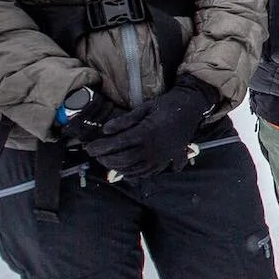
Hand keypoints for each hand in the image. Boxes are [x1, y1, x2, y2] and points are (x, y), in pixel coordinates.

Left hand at [80, 77, 218, 180]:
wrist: (191, 108)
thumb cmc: (167, 105)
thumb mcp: (144, 107)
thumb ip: (124, 120)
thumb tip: (105, 130)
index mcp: (146, 133)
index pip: (116, 144)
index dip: (100, 147)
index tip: (88, 147)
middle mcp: (152, 148)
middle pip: (122, 160)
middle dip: (105, 159)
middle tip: (95, 154)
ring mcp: (160, 157)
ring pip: (132, 169)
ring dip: (116, 167)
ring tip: (106, 160)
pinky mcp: (165, 161)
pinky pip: (145, 173)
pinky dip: (131, 173)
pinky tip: (123, 169)